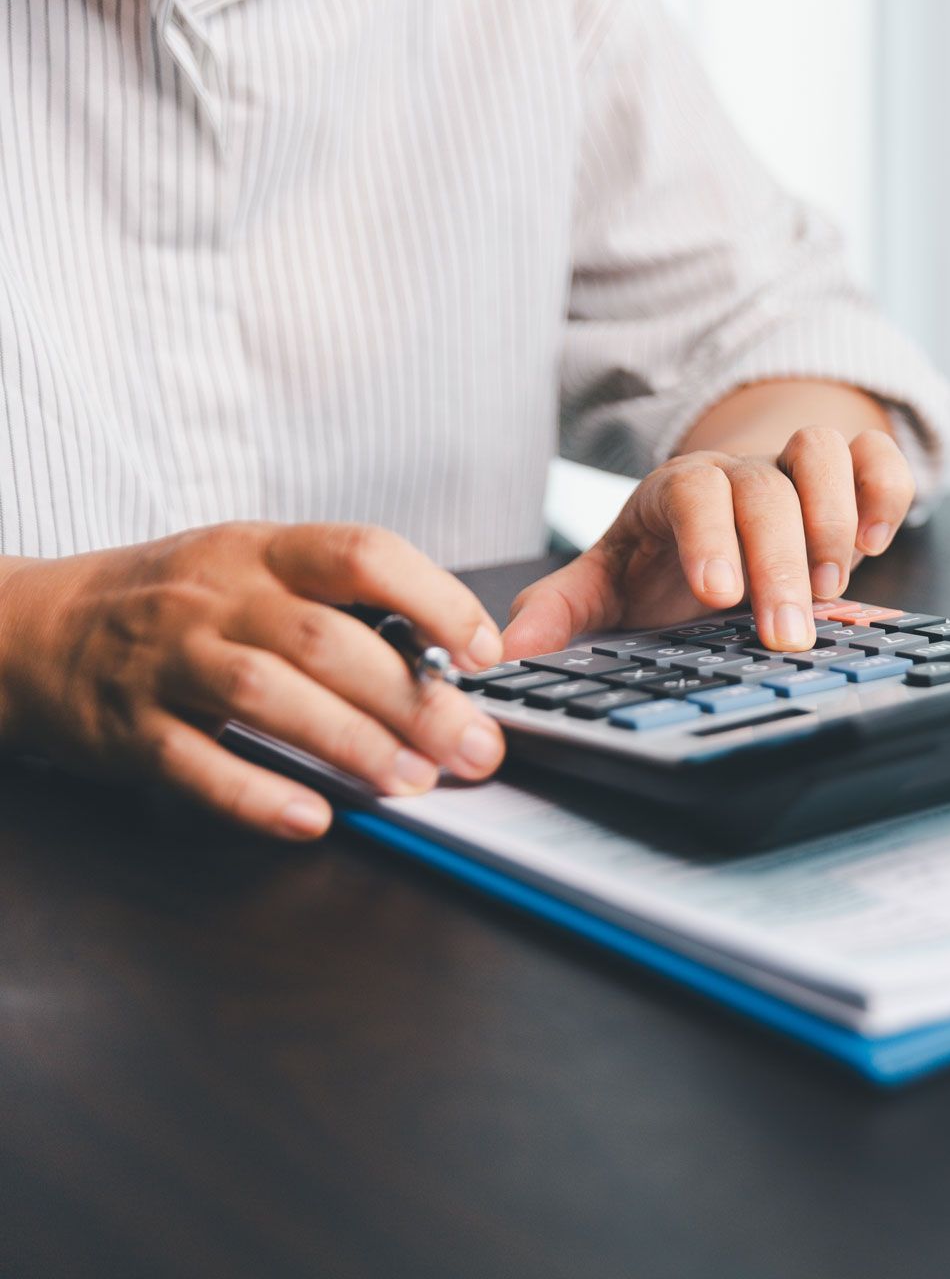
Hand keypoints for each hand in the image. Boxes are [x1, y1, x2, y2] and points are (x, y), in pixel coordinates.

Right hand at [0, 523, 507, 840]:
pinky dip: (257, 796)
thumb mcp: (253, 568)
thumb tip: (452, 653)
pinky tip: (313, 819)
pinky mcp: (127, 728)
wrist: (34, 628)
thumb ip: (340, 601)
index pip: (361, 553)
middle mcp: (215, 598)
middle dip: (411, 698)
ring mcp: (166, 661)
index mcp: (261, 551)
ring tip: (412, 782)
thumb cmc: (175, 602)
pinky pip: (194, 764)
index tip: (485, 652)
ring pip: (265, 695)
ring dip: (350, 742)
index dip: (435, 600)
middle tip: (473, 746)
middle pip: (324, 639)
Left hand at [503, 423, 913, 656]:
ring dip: (833, 519)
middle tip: (784, 634)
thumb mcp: (609, 585)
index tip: (718, 594)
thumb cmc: (668, 559)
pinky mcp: (849, 476)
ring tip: (829, 588)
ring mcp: (796, 468)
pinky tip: (873, 543)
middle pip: (765, 488)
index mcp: (677, 492)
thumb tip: (510, 648)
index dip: (710, 537)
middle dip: (780, 563)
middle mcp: (740, 471)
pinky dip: (886, 492)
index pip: (693, 494)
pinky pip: (878, 457)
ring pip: (823, 451)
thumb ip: (563, 612)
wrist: (725, 516)